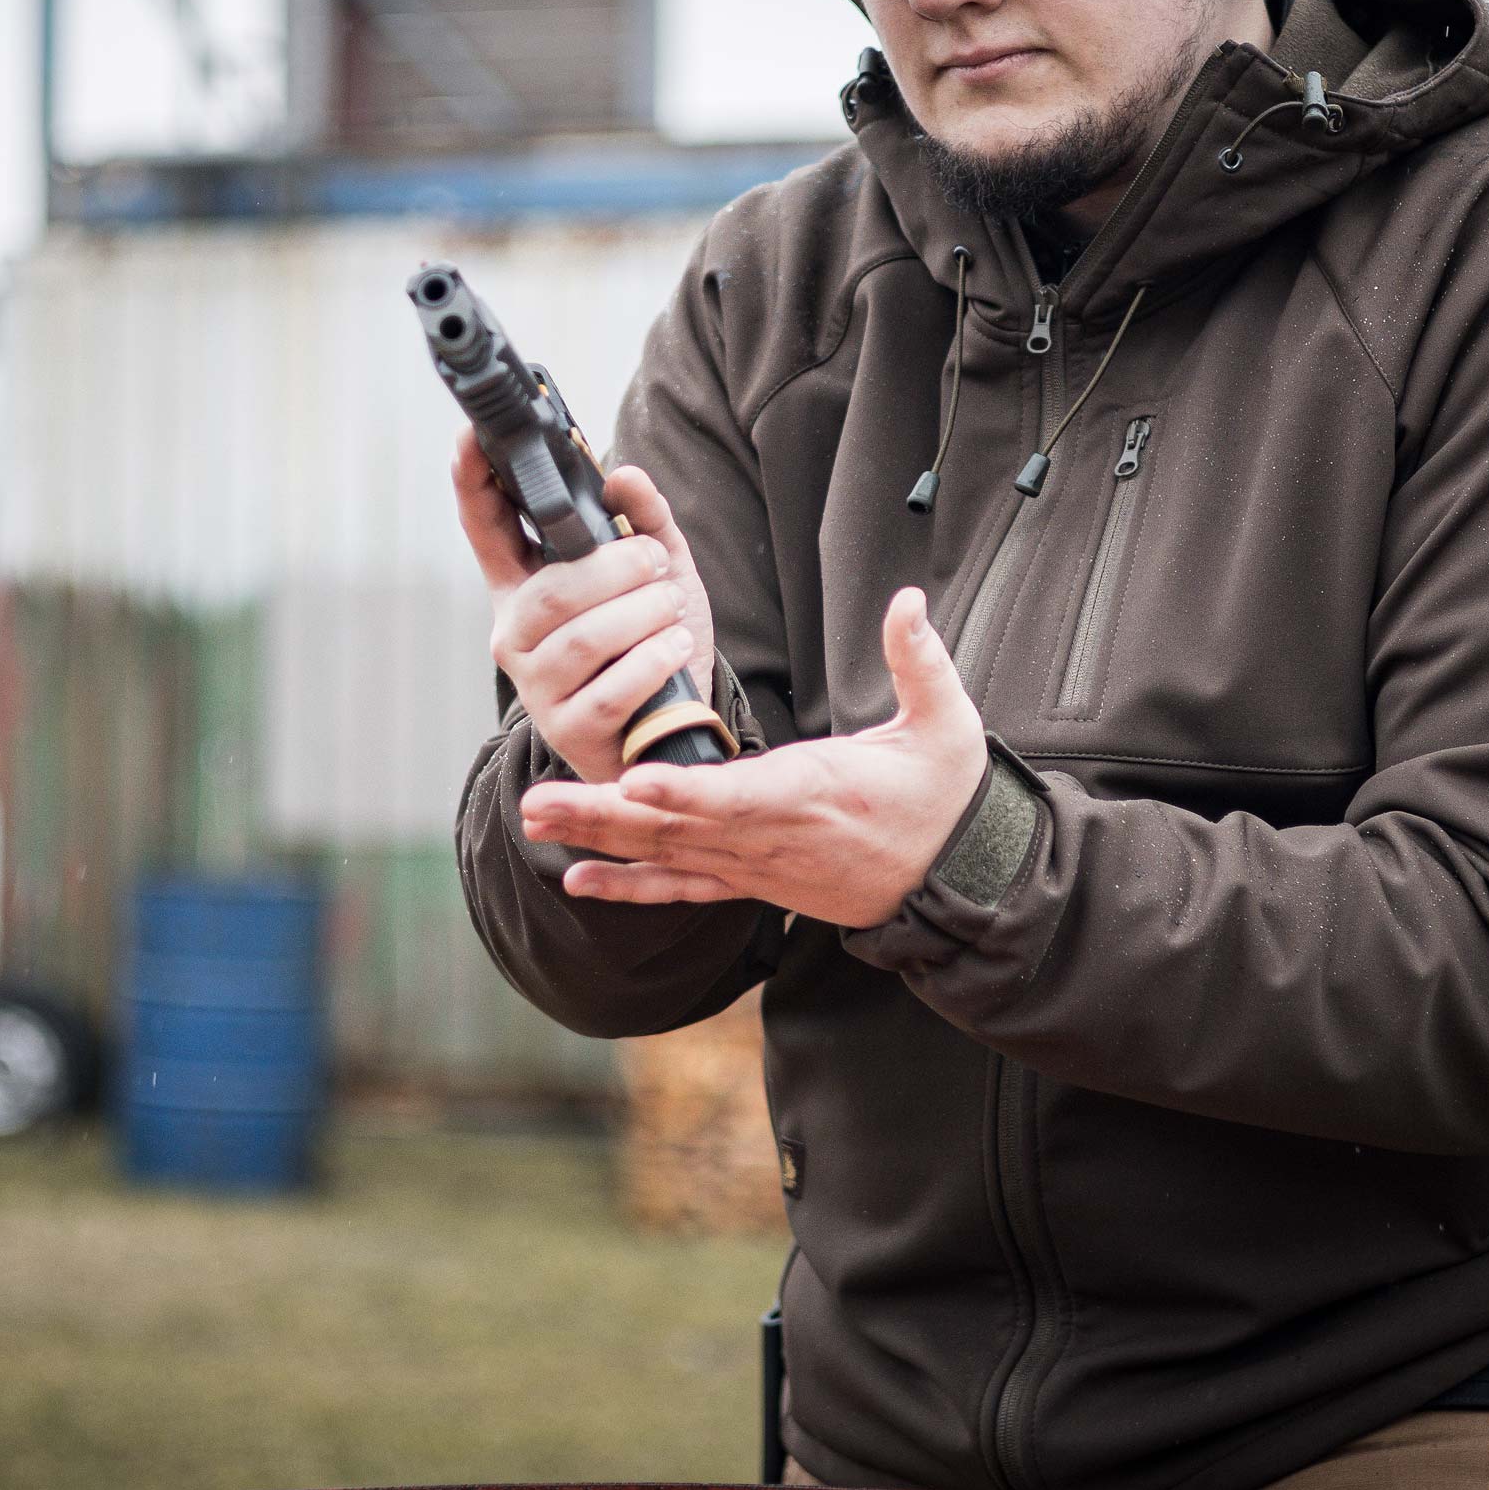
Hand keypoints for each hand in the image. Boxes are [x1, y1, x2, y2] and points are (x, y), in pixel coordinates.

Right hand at [451, 429, 717, 788]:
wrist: (672, 725)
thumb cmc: (650, 642)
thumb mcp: (658, 572)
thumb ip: (644, 520)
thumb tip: (623, 476)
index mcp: (523, 585)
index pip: (486, 526)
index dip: (475, 480)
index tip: (473, 435)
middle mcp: (516, 635)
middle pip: (551, 591)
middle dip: (613, 569)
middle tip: (654, 562)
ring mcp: (538, 687)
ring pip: (582, 639)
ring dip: (641, 615)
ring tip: (672, 606)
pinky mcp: (569, 730)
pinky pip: (610, 690)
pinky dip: (652, 661)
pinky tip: (674, 647)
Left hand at [520, 587, 988, 929]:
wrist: (954, 878)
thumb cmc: (945, 796)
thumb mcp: (947, 724)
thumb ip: (922, 663)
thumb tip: (909, 602)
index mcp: (813, 790)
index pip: (739, 793)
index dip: (685, 791)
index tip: (634, 781)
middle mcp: (771, 834)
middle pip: (676, 826)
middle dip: (603, 812)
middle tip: (536, 800)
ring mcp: (757, 863)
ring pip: (666, 854)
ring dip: (598, 839)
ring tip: (534, 820)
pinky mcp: (753, 880)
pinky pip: (683, 886)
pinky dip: (630, 887)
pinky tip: (578, 880)